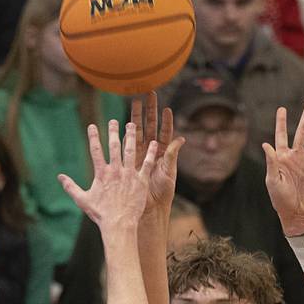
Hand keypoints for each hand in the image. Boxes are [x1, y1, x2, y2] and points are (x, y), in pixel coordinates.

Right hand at [57, 121, 157, 232]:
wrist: (119, 225)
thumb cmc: (101, 214)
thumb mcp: (83, 200)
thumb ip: (70, 187)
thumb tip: (59, 177)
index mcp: (101, 174)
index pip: (95, 150)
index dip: (93, 137)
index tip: (92, 125)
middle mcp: (115, 171)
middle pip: (114, 146)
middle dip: (113, 132)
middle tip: (113, 121)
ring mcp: (129, 175)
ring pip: (130, 151)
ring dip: (130, 136)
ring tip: (131, 124)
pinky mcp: (140, 181)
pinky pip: (146, 164)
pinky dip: (149, 153)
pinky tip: (152, 143)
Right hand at [131, 93, 183, 215]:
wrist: (146, 209)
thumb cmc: (161, 194)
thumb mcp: (169, 173)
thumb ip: (172, 155)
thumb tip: (181, 138)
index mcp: (163, 154)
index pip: (165, 133)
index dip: (166, 121)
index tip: (167, 109)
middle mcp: (151, 152)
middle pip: (150, 127)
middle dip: (150, 111)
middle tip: (149, 94)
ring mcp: (139, 155)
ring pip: (137, 131)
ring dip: (136, 116)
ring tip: (135, 101)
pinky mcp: (128, 161)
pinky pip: (125, 144)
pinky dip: (124, 133)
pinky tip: (122, 120)